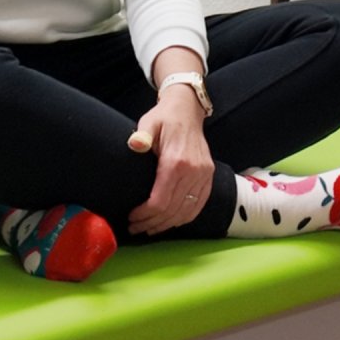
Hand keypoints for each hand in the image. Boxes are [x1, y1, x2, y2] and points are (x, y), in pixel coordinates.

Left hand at [125, 85, 212, 235]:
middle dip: (151, 223)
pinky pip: (198, 205)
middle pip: (172, 210)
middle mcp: (193, 172)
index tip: (131, 218)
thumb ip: (142, 135)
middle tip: (135, 228)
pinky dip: (184, 218)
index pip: (160, 200)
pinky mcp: (208, 177)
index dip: (144, 214)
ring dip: (166, 224)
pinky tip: (170, 223)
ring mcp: (204, 176)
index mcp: (176, 162)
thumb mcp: (149, 122)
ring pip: (185, 212)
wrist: (187, 110)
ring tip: (149, 229)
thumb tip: (135, 144)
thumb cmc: (164, 118)